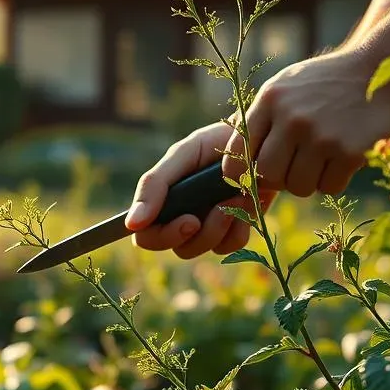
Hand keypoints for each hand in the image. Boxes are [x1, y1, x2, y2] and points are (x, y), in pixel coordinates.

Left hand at [125, 48, 389, 258]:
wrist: (380, 70)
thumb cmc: (325, 83)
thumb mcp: (285, 87)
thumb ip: (258, 117)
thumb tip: (230, 158)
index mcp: (270, 100)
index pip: (237, 152)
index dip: (240, 173)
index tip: (251, 177)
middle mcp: (291, 117)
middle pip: (267, 175)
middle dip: (277, 179)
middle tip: (292, 168)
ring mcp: (321, 135)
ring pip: (298, 187)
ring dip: (307, 182)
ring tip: (319, 160)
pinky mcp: (349, 151)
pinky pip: (329, 187)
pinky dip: (334, 180)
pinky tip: (341, 158)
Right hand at [125, 121, 277, 258]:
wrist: (257, 141)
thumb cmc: (215, 143)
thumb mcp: (182, 155)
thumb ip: (154, 185)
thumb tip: (131, 224)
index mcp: (163, 201)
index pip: (146, 235)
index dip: (160, 237)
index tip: (188, 221)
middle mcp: (181, 218)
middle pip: (176, 247)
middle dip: (196, 233)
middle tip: (215, 210)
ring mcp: (207, 227)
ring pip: (204, 248)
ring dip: (220, 225)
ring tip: (236, 196)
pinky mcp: (232, 231)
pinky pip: (230, 246)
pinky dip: (239, 227)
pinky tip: (247, 203)